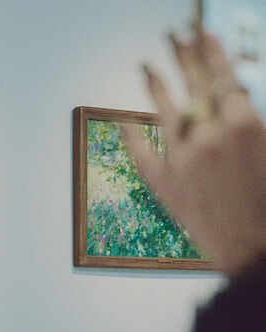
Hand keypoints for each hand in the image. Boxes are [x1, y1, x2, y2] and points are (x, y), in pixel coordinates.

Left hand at [121, 22, 265, 276]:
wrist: (259, 256)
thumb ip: (253, 124)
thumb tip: (238, 101)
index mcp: (245, 125)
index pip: (222, 75)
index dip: (209, 51)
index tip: (199, 33)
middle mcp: (209, 136)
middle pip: (193, 85)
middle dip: (183, 55)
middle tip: (173, 35)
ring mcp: (182, 160)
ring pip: (163, 112)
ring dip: (155, 85)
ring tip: (146, 65)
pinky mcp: (164, 185)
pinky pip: (140, 152)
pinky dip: (130, 134)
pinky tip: (121, 118)